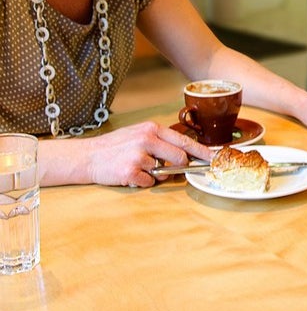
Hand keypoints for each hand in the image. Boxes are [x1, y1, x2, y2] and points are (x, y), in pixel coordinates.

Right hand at [85, 121, 214, 187]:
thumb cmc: (116, 146)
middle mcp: (146, 139)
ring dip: (155, 174)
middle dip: (179, 167)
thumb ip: (161, 141)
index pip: (184, 140)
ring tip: (139, 167)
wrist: (88, 156)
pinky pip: (149, 182)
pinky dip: (144, 182)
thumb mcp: (139, 134)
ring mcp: (138, 156)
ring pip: (163, 172)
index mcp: (151, 128)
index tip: (213, 158)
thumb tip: (185, 153)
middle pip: (179, 158)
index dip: (201, 151)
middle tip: (169, 167)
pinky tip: (131, 174)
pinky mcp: (130, 171)